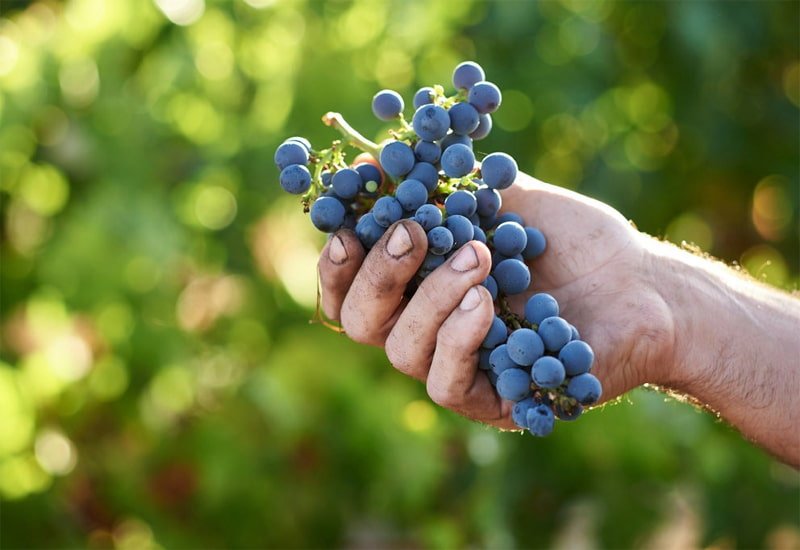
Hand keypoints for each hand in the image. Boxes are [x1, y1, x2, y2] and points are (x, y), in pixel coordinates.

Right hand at [317, 172, 675, 427]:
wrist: (641, 283)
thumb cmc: (570, 239)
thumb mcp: (503, 197)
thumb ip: (441, 184)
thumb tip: (369, 159)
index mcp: (418, 284)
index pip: (352, 284)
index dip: (337, 262)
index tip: (348, 226)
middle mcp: (426, 328)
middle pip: (361, 322)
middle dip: (378, 275)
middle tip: (412, 231)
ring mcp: (456, 367)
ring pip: (401, 350)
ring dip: (431, 298)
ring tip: (477, 256)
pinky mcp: (492, 400)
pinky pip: (446, 384)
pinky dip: (458, 339)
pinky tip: (486, 302)